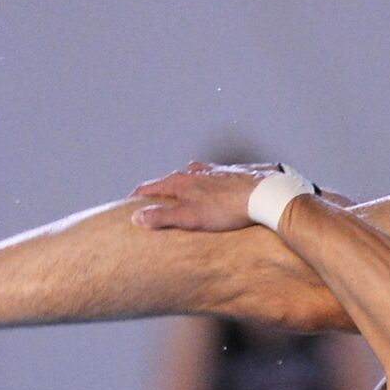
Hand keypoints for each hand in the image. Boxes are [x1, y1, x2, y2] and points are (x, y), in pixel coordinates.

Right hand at [129, 161, 278, 231]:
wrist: (261, 196)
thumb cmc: (225, 209)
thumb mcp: (189, 218)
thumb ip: (162, 217)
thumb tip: (136, 217)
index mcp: (178, 180)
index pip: (148, 187)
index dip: (136, 198)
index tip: (128, 209)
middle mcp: (192, 171)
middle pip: (167, 182)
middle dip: (158, 195)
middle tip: (153, 210)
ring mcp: (210, 170)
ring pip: (188, 179)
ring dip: (180, 190)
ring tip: (179, 203)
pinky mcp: (227, 174)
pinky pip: (207, 180)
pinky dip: (200, 188)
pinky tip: (207, 195)